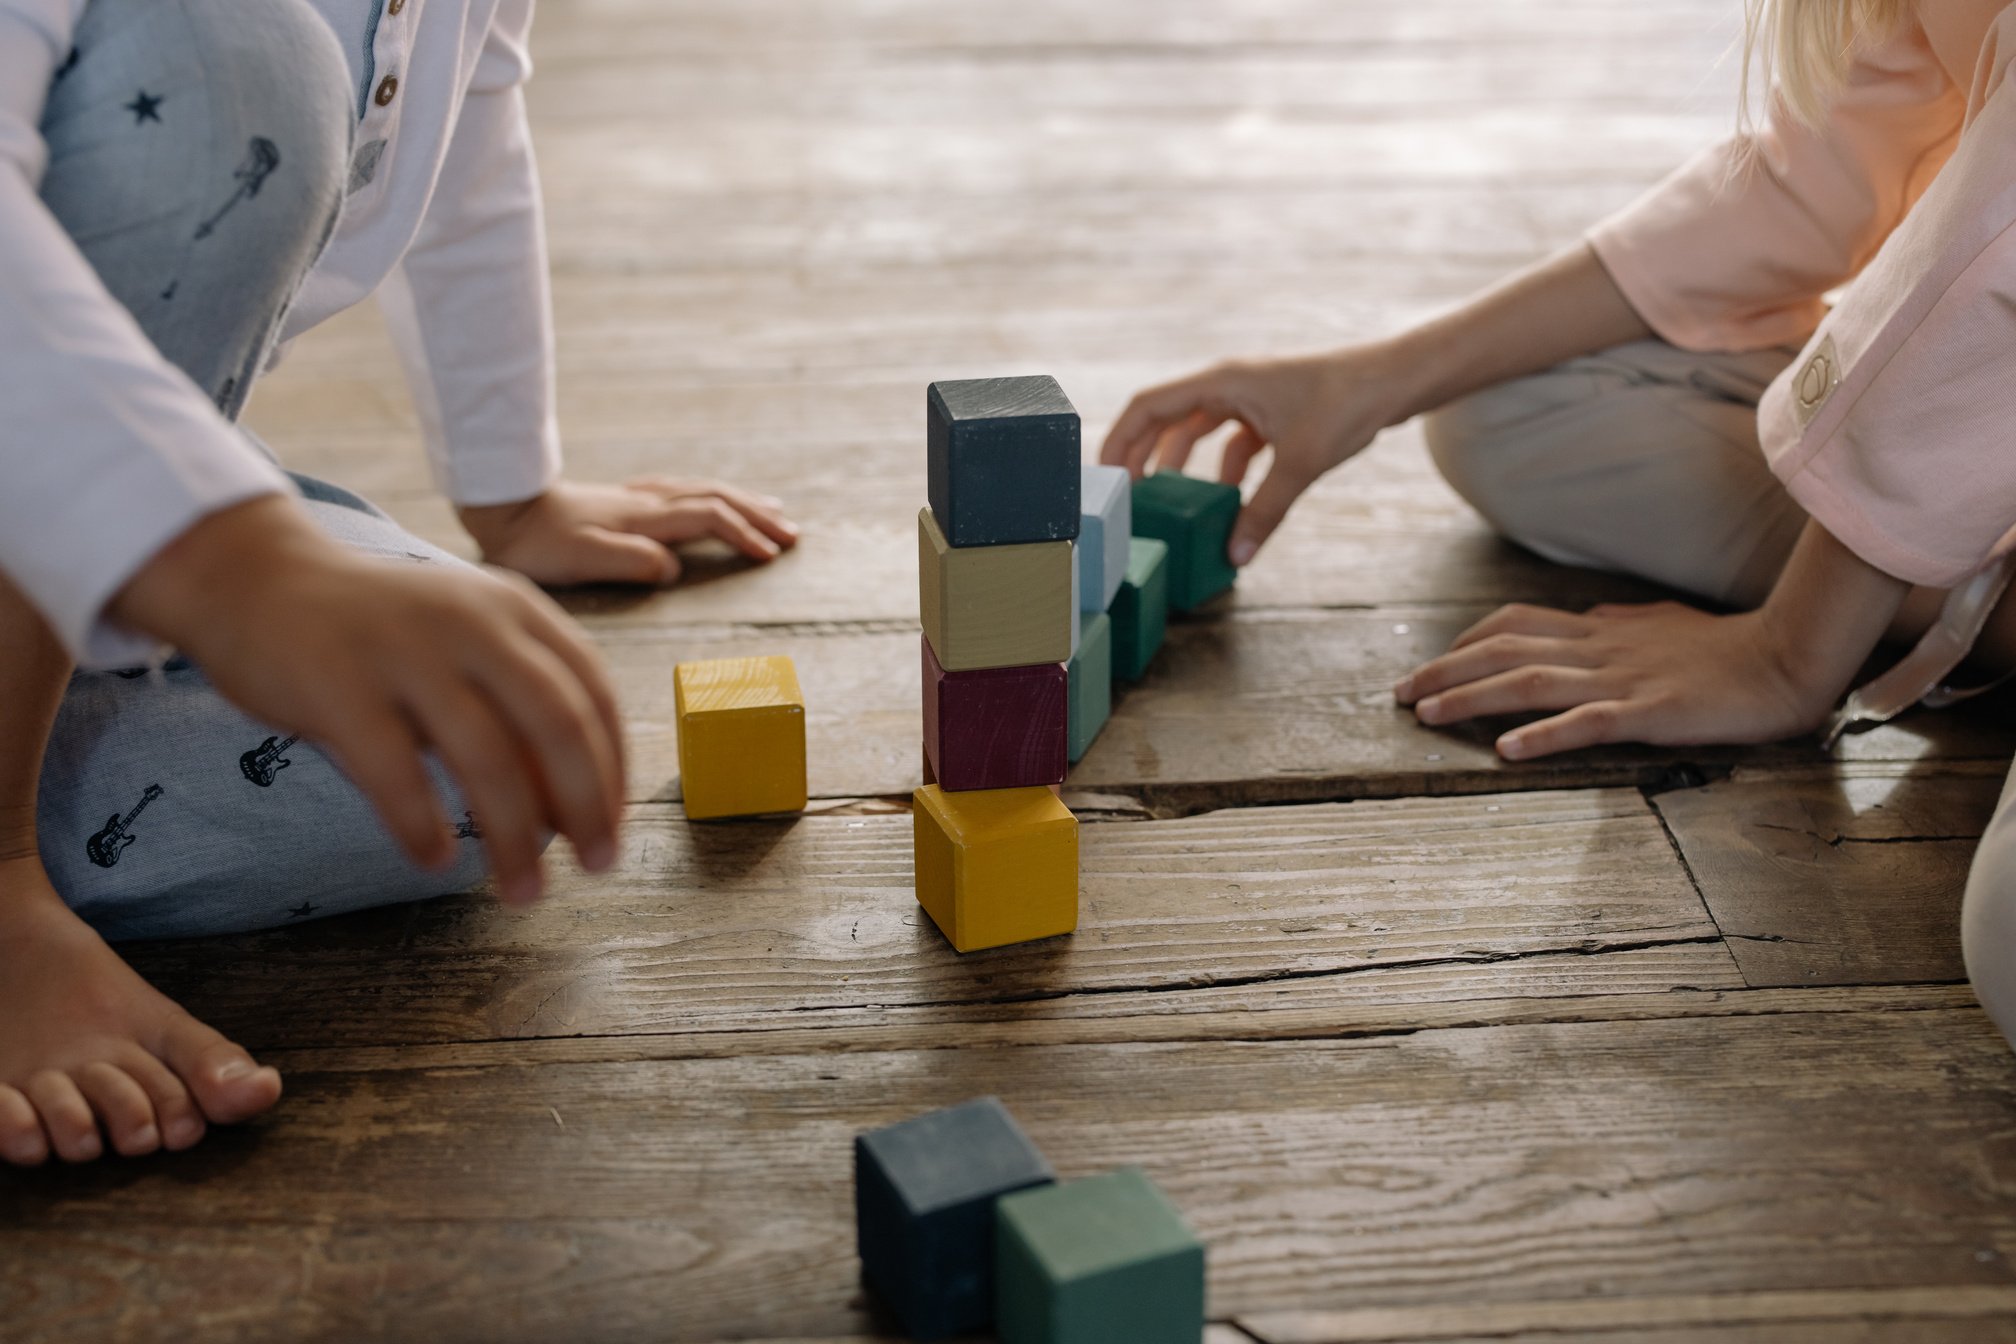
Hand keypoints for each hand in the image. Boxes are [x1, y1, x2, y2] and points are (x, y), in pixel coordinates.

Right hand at [111, 497, 626, 903]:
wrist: (257, 577)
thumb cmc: (379, 628)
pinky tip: (436, 861)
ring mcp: (405, 652)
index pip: (593, 693)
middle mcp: (472, 623)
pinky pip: (396, 773)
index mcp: (515, 609)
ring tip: (523, 890)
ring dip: (515, 838)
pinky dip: (423, 827)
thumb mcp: (465, 638)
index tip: (611, 826)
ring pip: (487, 758)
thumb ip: (518, 701)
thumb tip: (571, 805)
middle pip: (557, 725)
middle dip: (586, 806)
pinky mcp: (338, 686)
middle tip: (596, 866)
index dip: (612, 767)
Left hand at [459, 478, 798, 586]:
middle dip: (759, 515)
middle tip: (793, 534)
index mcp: (645, 519)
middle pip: (717, 498)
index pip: (710, 519)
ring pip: (703, 490)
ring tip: (772, 510)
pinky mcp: (623, 500)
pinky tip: (712, 499)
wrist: (501, 507)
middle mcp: (647, 502)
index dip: (745, 536)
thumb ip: (633, 562)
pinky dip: (712, 496)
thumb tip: (674, 568)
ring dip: (743, 501)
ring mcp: (636, 498)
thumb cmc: (537, 543)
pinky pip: (684, 491)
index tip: (772, 556)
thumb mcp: (583, 559)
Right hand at [1100, 343, 1418, 564]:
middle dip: (1142, 455)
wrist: (1393, 381)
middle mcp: (1227, 384)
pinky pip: (1230, 440)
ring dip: (1181, 463)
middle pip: (1166, 418)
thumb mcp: (1300, 463)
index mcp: (1221, 382)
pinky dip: (1223, 467)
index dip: (1119, 439)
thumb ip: (1264, 512)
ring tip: (1169, 500)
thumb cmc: (1346, 403)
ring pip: (1197, 429)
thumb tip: (1235, 556)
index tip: (1105, 476)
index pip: (1148, 406)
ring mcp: (1248, 396)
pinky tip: (1228, 499)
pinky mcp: (1269, 411)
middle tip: (1126, 495)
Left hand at [1393, 601, 1834, 759]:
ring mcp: (1624, 680)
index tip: (1431, 663)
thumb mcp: (1666, 626)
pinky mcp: (1652, 713)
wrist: (1791, 658)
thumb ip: (1625, 623)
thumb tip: (1594, 617)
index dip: (1467, 641)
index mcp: (1603, 630)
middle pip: (1505, 650)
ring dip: (1472, 698)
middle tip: (1399, 694)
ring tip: (1426, 716)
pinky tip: (1506, 750)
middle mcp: (1602, 649)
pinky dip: (1543, 735)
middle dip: (1445, 670)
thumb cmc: (1730, 648)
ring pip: (1531, 682)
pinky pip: (1588, 722)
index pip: (1517, 624)